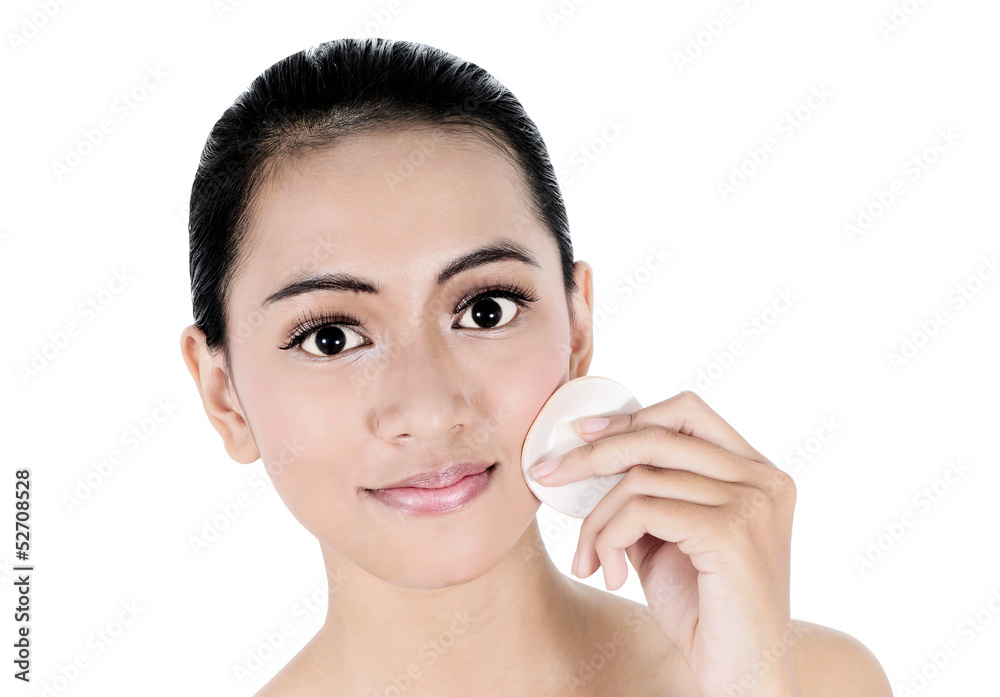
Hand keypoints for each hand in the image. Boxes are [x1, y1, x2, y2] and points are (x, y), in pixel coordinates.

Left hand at [531, 390, 801, 696]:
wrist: (742, 677)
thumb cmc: (705, 611)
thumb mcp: (671, 537)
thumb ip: (650, 493)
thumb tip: (592, 450)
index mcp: (757, 472)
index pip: (688, 412)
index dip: (630, 416)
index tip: (581, 434)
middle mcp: (764, 478)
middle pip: (658, 435)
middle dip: (592, 454)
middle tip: (547, 474)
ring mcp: (752, 502)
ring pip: (640, 478)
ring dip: (596, 519)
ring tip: (589, 559)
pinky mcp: (730, 531)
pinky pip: (641, 511)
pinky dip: (609, 538)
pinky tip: (612, 574)